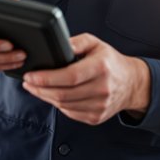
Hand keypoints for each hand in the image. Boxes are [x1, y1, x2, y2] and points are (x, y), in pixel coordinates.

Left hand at [21, 33, 150, 125]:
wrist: (131, 83)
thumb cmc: (110, 61)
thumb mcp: (95, 43)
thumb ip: (75, 42)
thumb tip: (56, 45)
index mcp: (101, 67)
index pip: (69, 76)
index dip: (46, 78)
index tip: (30, 76)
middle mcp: (102, 88)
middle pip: (63, 94)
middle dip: (40, 89)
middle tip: (28, 82)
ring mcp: (100, 106)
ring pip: (64, 105)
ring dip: (46, 97)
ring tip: (36, 88)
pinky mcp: (96, 117)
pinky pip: (70, 113)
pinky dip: (58, 105)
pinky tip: (52, 96)